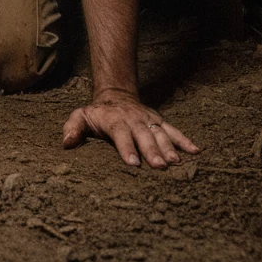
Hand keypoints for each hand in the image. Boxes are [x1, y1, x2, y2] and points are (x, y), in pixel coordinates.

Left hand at [62, 90, 199, 167]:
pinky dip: (184, 140)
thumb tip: (66, 142)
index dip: (127, 147)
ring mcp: (148, 120)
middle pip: (143, 135)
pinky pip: (173, 130)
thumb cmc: (97, 113)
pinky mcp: (158, 122)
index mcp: (114, 120)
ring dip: (168, 147)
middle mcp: (133, 120)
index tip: (133, 163)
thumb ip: (73, 127)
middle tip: (159, 166)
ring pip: (159, 133)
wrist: (116, 96)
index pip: (120, 133)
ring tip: (175, 163)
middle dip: (151, 150)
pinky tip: (195, 151)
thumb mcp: (81, 116)